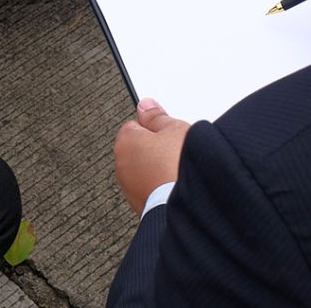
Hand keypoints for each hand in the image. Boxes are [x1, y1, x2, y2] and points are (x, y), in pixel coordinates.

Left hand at [113, 98, 189, 214]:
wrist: (189, 205)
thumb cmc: (178, 166)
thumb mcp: (174, 129)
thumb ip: (156, 116)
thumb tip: (145, 106)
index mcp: (125, 142)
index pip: (135, 125)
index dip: (155, 127)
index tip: (168, 130)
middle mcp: (121, 165)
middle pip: (139, 149)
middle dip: (156, 149)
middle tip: (176, 149)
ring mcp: (129, 188)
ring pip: (145, 170)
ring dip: (158, 169)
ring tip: (178, 170)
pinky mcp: (141, 205)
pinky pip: (150, 189)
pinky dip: (160, 187)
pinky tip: (176, 185)